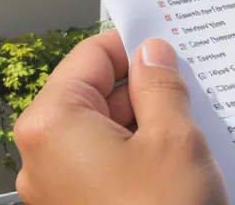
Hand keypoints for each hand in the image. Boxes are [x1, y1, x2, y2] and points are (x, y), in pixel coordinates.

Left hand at [14, 30, 227, 204]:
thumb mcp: (174, 139)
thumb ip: (160, 86)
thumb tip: (153, 54)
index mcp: (52, 124)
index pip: (91, 56)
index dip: (134, 46)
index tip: (169, 44)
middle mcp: (42, 155)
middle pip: (95, 95)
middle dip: (144, 91)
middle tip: (191, 91)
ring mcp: (58, 190)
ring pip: (104, 134)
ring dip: (146, 127)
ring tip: (192, 134)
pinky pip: (106, 168)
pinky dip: (139, 159)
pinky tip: (177, 166)